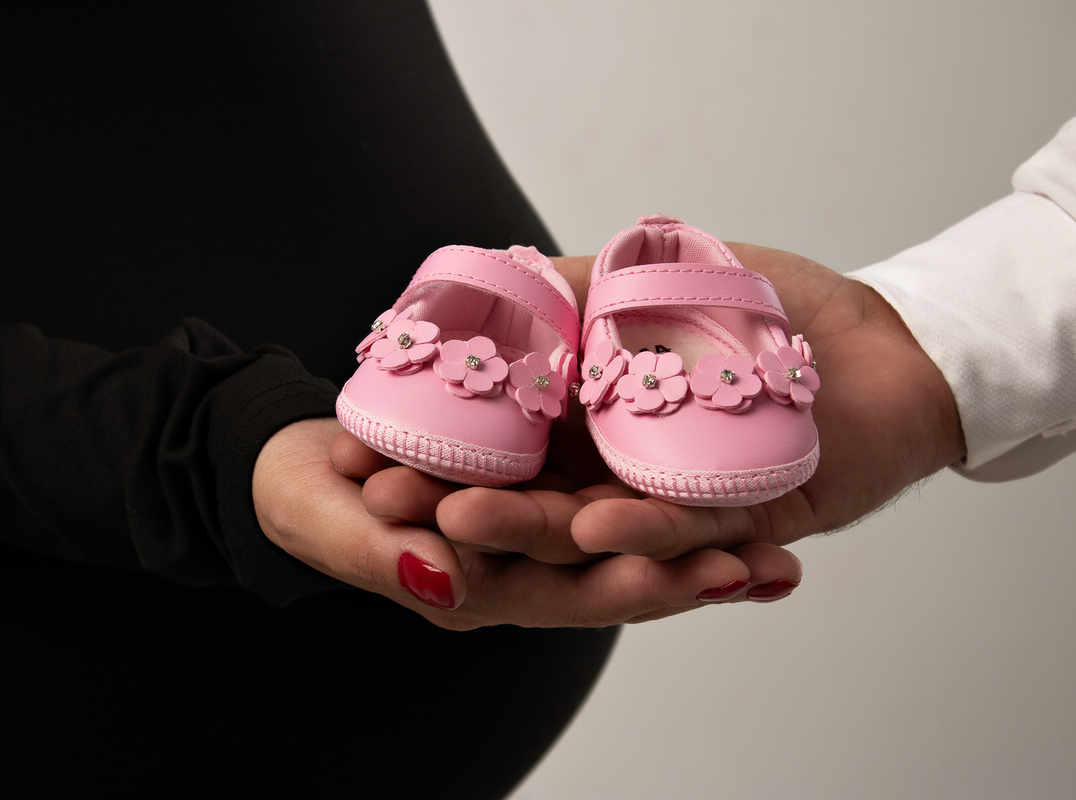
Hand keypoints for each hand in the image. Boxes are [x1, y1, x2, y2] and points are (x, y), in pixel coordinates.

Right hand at [253, 417, 802, 628]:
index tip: (706, 574)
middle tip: (764, 564)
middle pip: (617, 577)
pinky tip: (726, 494)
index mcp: (476, 585)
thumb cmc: (304, 492)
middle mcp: (517, 568)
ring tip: (776, 548)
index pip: (571, 595)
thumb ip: (380, 554)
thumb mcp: (324, 519)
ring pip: (624, 544)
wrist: (299, 455)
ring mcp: (531, 533)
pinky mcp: (537, 487)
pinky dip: (663, 494)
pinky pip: (604, 491)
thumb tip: (446, 578)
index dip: (638, 588)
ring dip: (698, 546)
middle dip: (690, 573)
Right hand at [429, 245, 964, 561]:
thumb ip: (565, 288)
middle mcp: (622, 481)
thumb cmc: (780, 304)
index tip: (370, 471)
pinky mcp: (743, 525)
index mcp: (587, 434)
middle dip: (477, 512)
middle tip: (404, 510)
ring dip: (543, 533)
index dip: (439, 471)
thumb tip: (479, 291)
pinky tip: (605, 532)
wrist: (895, 349)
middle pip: (541, 510)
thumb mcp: (646, 274)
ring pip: (606, 534)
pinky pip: (691, 531)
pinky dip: (648, 533)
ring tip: (473, 527)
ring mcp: (678, 506)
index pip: (501, 464)